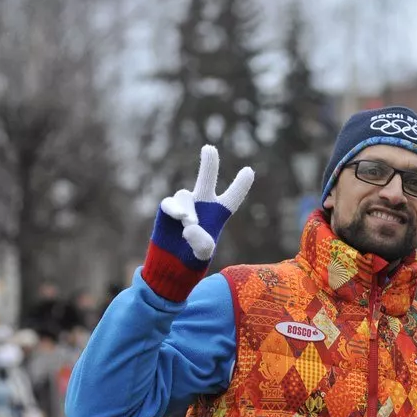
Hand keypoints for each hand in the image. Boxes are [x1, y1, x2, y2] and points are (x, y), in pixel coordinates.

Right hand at [141, 145, 253, 301]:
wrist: (170, 268)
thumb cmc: (191, 262)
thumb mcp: (202, 255)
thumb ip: (201, 241)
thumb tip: (188, 224)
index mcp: (218, 216)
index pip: (231, 198)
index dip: (239, 185)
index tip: (249, 171)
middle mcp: (202, 206)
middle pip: (207, 180)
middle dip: (209, 164)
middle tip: (209, 148)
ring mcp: (184, 206)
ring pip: (186, 196)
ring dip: (188, 210)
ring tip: (189, 223)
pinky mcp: (167, 210)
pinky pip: (171, 204)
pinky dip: (175, 209)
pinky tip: (180, 217)